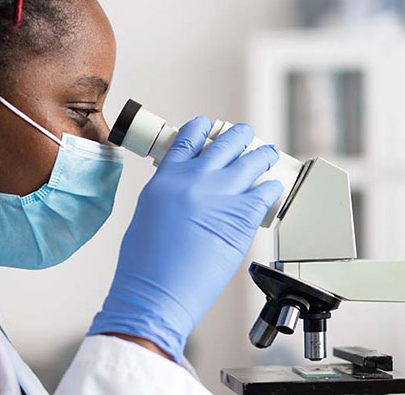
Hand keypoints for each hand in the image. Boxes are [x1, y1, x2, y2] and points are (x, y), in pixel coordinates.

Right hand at [88, 117, 282, 361]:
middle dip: (240, 135)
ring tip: (267, 153)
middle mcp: (196, 178)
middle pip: (226, 142)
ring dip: (262, 154)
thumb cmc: (145, 261)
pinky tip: (272, 188)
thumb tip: (186, 186)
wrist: (157, 290)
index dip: (202, 127)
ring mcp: (222, 194)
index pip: (189, 137)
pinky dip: (271, 187)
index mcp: (167, 176)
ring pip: (252, 159)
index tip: (209, 126)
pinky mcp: (243, 215)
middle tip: (246, 136)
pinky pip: (266, 190)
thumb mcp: (149, 212)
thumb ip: (169, 191)